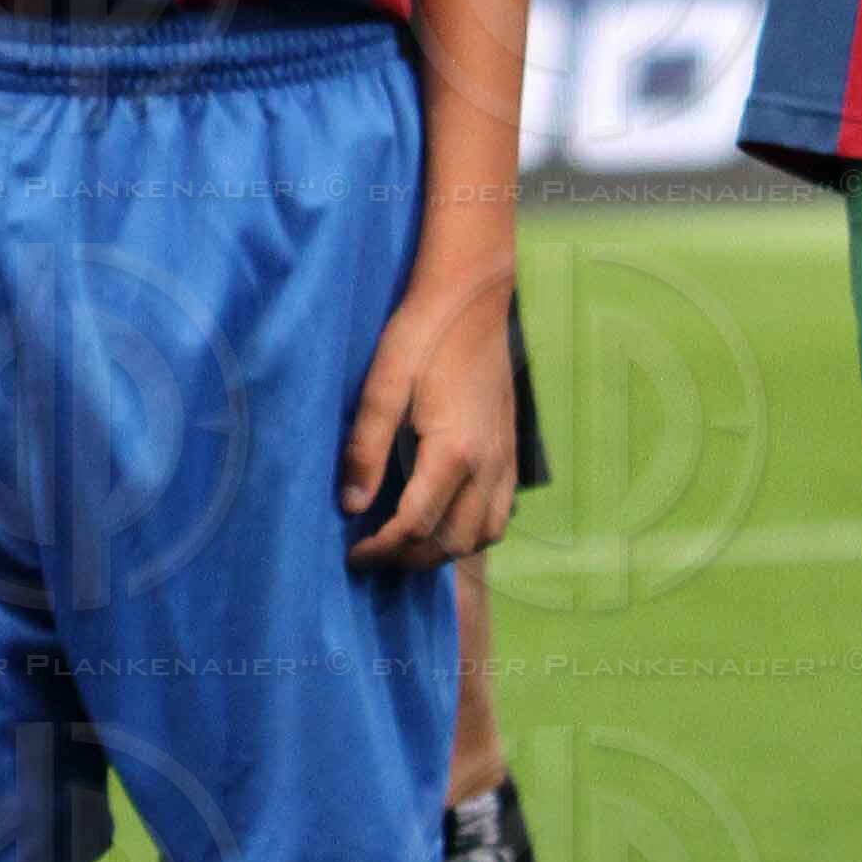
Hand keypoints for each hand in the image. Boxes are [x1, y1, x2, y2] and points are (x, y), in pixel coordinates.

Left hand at [343, 260, 517, 568]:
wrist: (472, 302)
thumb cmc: (422, 336)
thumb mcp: (382, 385)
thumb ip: (366, 448)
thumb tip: (351, 505)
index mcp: (453, 451)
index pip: (416, 525)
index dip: (381, 549)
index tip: (352, 554)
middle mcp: (487, 465)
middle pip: (451, 542)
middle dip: (408, 559)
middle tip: (371, 554)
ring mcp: (505, 461)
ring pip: (482, 536)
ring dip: (442, 552)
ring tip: (403, 545)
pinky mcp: (511, 453)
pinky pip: (498, 515)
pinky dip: (470, 533)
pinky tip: (441, 521)